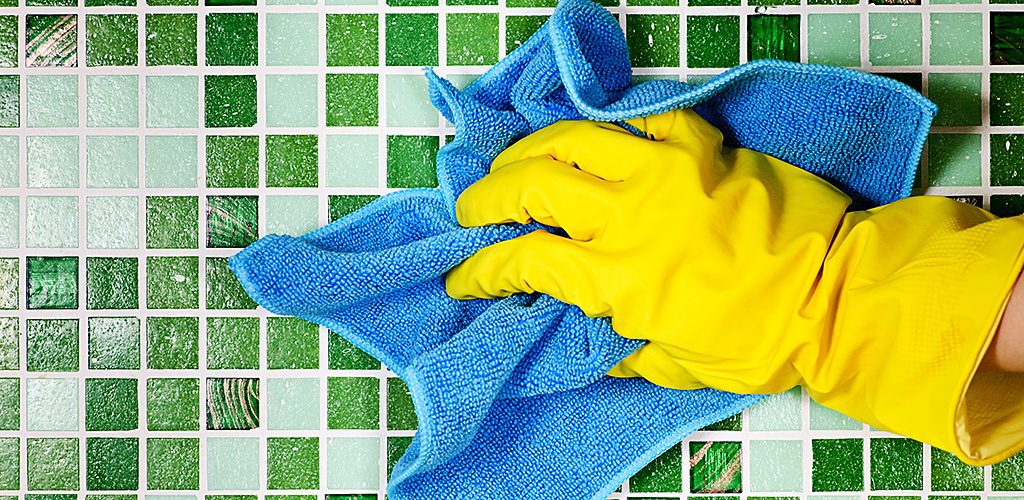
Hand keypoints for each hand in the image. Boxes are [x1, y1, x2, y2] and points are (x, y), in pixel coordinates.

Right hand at [445, 109, 851, 392]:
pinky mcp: (700, 146)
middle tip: (472, 208)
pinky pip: (641, 119)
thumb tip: (589, 332)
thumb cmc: (759, 341)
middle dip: (487, 195)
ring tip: (515, 161)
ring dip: (532, 148)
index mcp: (617, 278)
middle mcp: (628, 216)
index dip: (481, 269)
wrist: (837, 294)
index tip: (463, 276)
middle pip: (532, 185)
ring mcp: (664, 171)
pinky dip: (610, 126)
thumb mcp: (677, 365)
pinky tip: (597, 138)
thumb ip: (621, 348)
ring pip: (573, 138)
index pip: (523, 260)